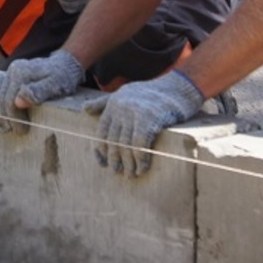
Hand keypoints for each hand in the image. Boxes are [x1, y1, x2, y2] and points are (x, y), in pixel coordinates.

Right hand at [0, 50, 84, 133]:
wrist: (63, 66)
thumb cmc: (62, 78)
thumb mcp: (56, 84)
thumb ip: (38, 91)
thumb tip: (18, 102)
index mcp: (21, 72)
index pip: (9, 100)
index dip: (13, 118)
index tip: (22, 130)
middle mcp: (12, 70)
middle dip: (4, 118)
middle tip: (15, 131)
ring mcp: (8, 72)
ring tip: (0, 127)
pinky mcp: (6, 77)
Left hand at [83, 70, 203, 177]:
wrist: (178, 88)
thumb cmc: (152, 93)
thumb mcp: (125, 93)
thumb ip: (104, 102)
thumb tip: (84, 110)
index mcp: (114, 103)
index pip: (102, 132)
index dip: (101, 150)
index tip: (103, 164)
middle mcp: (121, 107)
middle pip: (114, 141)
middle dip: (115, 159)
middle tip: (118, 173)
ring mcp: (135, 113)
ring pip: (126, 145)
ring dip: (128, 163)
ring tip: (131, 175)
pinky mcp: (149, 118)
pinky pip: (140, 145)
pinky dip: (141, 159)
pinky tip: (143, 168)